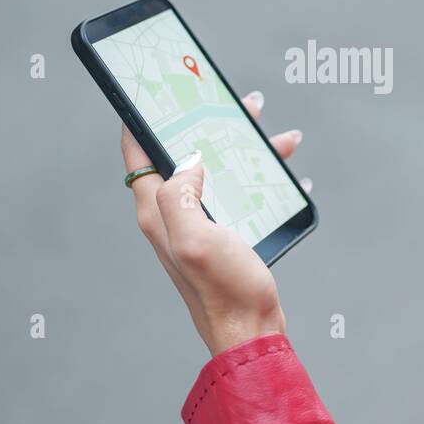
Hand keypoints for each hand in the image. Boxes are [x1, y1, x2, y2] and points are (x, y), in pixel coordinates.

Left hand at [120, 91, 306, 357]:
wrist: (252, 331)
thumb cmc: (224, 291)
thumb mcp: (196, 240)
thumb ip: (181, 196)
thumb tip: (190, 162)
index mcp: (159, 212)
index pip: (138, 155)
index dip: (139, 121)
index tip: (148, 91)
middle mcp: (173, 215)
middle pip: (183, 154)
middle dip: (206, 125)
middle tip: (236, 104)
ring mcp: (199, 224)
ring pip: (217, 170)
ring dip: (245, 150)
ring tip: (280, 139)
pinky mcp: (223, 234)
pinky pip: (238, 192)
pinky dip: (260, 177)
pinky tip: (286, 174)